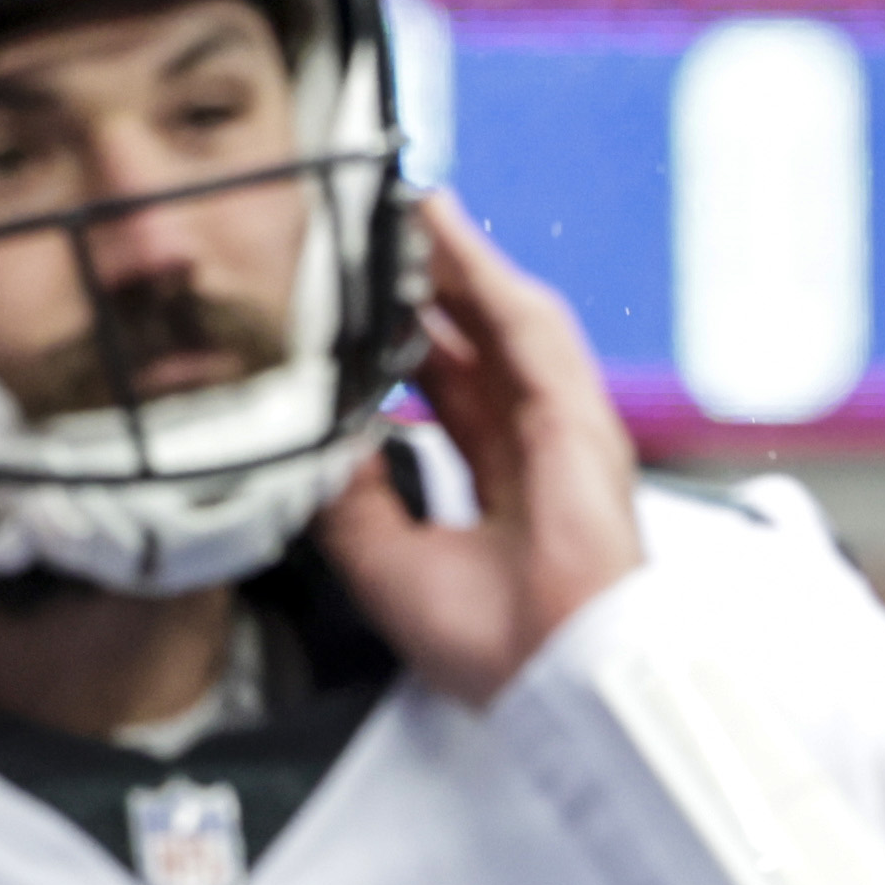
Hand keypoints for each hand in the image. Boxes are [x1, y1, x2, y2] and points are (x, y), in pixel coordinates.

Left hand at [316, 193, 643, 703]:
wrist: (558, 677)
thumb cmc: (496, 646)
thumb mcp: (383, 561)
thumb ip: (347, 494)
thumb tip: (306, 435)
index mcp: (498, 490)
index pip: (449, 392)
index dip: (407, 342)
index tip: (361, 304)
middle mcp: (533, 451)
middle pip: (473, 344)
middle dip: (426, 286)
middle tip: (372, 232)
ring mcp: (561, 429)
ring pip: (500, 321)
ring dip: (453, 261)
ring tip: (404, 207)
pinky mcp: (578, 415)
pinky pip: (525, 325)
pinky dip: (484, 273)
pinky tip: (445, 231)